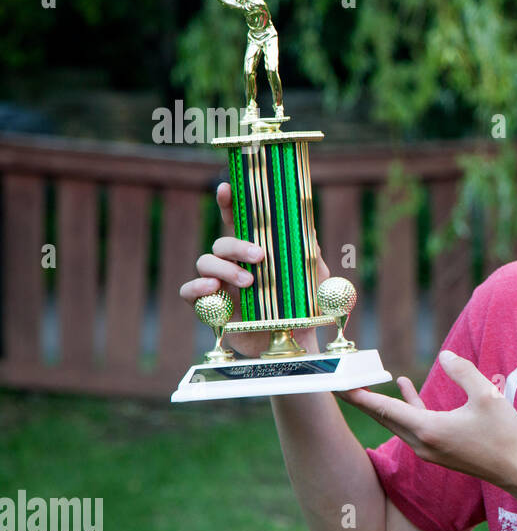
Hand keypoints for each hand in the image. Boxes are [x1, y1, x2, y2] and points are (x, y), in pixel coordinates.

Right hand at [178, 182, 330, 357]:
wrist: (295, 343)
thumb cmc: (304, 306)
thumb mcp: (313, 278)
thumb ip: (309, 254)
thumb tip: (307, 227)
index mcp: (254, 252)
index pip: (237, 222)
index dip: (228, 203)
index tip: (226, 188)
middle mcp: (232, 264)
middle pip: (221, 242)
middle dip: (237, 245)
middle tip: (260, 257)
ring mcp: (219, 285)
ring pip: (205, 263)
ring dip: (225, 269)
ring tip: (249, 282)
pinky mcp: (210, 307)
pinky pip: (189, 292)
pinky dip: (197, 288)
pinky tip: (212, 290)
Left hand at [339, 351, 516, 487]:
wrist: (515, 470)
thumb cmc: (504, 433)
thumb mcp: (487, 395)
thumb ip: (463, 372)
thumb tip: (444, 356)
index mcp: (429, 429)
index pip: (386, 409)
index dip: (361, 396)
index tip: (338, 386)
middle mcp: (422, 443)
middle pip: (384, 417)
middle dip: (363, 398)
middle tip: (342, 380)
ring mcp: (429, 450)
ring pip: (397, 422)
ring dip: (382, 401)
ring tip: (367, 381)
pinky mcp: (437, 451)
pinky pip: (412, 425)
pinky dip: (405, 406)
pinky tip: (405, 386)